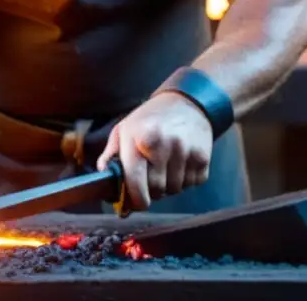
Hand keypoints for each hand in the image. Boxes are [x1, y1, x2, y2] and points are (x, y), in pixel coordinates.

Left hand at [97, 92, 211, 209]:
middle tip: (150, 177)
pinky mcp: (203, 158)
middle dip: (152, 190)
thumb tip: (103, 176)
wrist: (186, 103)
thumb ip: (111, 154)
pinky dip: (185, 180)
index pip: (136, 181)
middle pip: (156, 190)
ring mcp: (186, 152)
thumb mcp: (124, 129)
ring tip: (165, 166)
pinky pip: (192, 184)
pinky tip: (180, 163)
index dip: (135, 199)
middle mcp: (165, 145)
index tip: (135, 204)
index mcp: (141, 139)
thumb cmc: (150, 119)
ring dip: (169, 185)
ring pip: (175, 189)